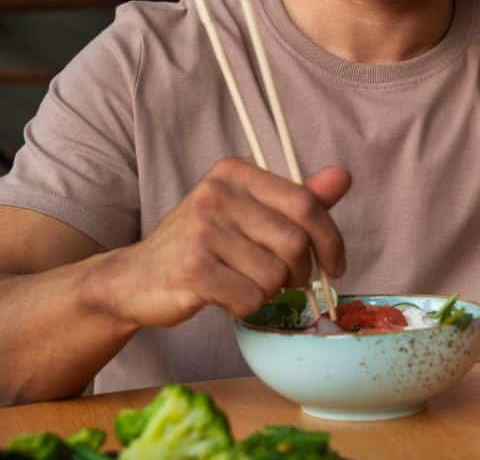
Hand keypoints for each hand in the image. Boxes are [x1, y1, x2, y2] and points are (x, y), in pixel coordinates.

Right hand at [95, 157, 349, 327]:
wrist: (136, 278)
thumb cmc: (202, 245)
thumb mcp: (248, 212)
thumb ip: (297, 198)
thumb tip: (343, 176)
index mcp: (235, 173)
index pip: (306, 203)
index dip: (331, 239)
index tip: (336, 264)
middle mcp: (217, 194)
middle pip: (295, 242)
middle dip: (301, 272)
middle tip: (288, 282)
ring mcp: (202, 231)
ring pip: (275, 275)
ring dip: (269, 291)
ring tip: (244, 283)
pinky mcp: (192, 270)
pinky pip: (250, 298)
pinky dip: (247, 306)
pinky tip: (226, 297)